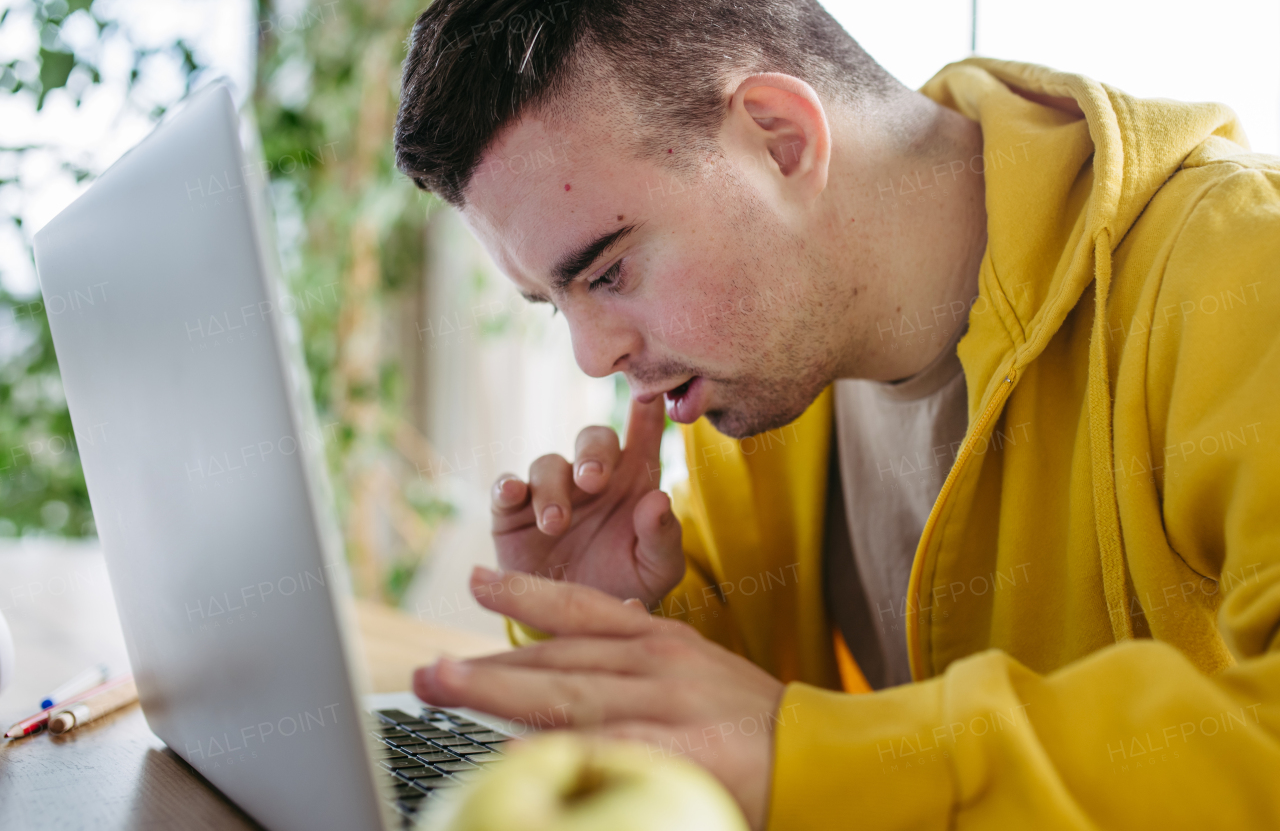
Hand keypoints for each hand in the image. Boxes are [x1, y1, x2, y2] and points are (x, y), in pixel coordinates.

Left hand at [414, 567, 786, 830]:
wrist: (822, 754)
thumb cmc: (753, 722)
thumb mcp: (695, 675)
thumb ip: (638, 672)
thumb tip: (573, 679)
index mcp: (662, 641)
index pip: (582, 611)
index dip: (525, 596)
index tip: (477, 581)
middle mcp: (657, 662)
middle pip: (557, 658)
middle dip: (486, 664)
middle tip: (427, 671)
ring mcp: (665, 702)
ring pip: (565, 694)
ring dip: (495, 691)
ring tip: (439, 687)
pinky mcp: (678, 747)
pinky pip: (603, 747)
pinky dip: (552, 751)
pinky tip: (508, 757)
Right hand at [491, 396, 683, 607]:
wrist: (579, 625)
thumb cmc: (626, 584)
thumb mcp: (657, 570)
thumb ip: (663, 537)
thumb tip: (658, 499)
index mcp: (634, 481)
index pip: (644, 435)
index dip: (647, 410)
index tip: (648, 391)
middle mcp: (591, 478)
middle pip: (592, 440)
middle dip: (592, 453)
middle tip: (593, 480)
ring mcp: (551, 491)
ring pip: (547, 464)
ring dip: (552, 489)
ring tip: (556, 525)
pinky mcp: (512, 513)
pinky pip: (504, 487)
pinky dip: (506, 486)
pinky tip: (513, 494)